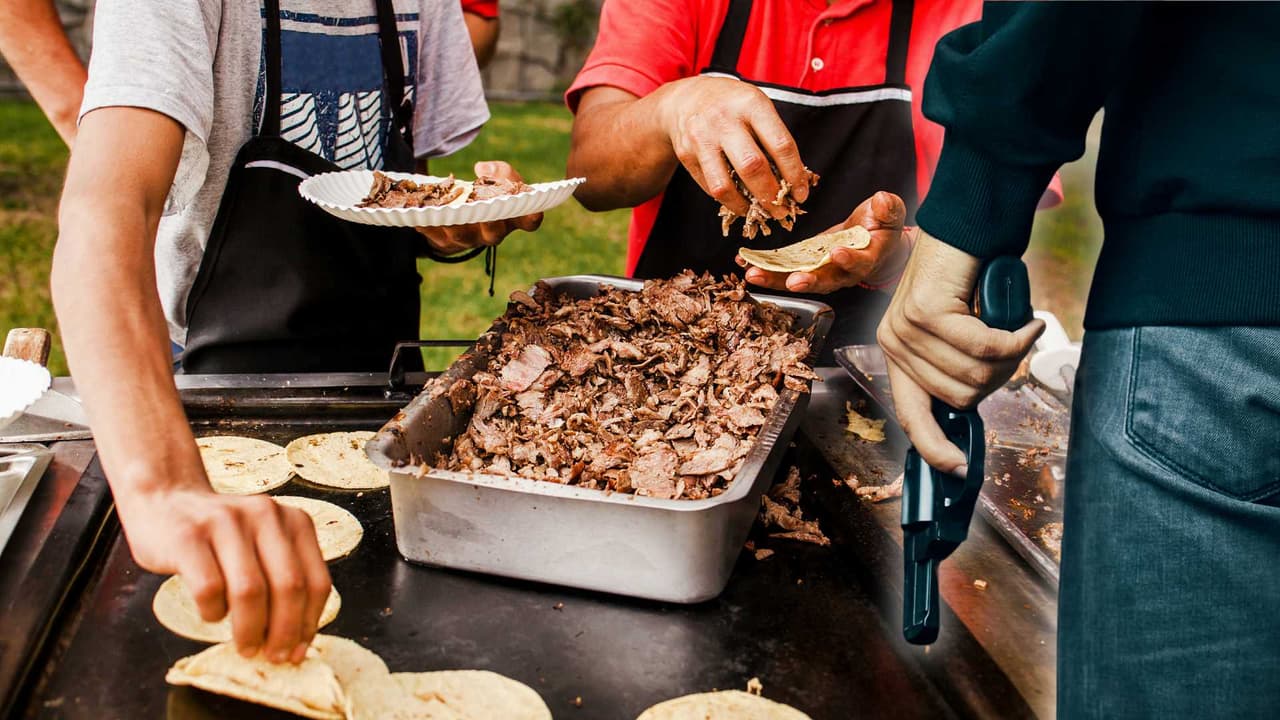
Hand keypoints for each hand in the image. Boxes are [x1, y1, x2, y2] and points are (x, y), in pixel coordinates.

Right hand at [118, 486, 330, 663]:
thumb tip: (296, 642)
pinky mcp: (188, 536)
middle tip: (272, 656)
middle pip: (288, 587)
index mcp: (294, 521)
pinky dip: (213, 612)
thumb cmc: (219, 536)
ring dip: (250, 630)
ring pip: (250, 591)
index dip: (310, 623)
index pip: (316, 581)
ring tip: (245, 646)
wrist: (166, 498)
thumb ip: (282, 578)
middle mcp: (265, 515)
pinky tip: (212, 614)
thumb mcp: (263, 545)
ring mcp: (226, 522)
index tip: (298, 651)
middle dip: (283, 632)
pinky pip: (209, 588)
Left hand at [417, 161, 543, 253]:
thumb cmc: (490, 192)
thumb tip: (481, 170)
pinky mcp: (446, 242)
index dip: (532, 217)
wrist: (463, 211)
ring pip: (462, 235)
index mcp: (513, 218)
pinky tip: (418, 214)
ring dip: (453, 221)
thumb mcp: (501, 176)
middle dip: (488, 222)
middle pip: (494, 233)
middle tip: (482, 208)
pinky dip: (427, 224)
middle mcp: (493, 232)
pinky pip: (436, 236)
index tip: (533, 210)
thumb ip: (500, 171)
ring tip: (443, 209)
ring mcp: (470, 239)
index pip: (530, 221)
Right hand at [655, 76, 811, 217]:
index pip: (780, 145)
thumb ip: (773, 138)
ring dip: (746, 206)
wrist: (686, 98)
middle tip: (782, 210)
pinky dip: (728, 200)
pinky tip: (740, 202)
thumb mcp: (756, 106)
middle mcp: (724, 120)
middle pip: (752, 167)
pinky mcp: (686, 155)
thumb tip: (793, 182)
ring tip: (758, 212)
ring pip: (725, 185)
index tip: (801, 194)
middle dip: (771, 195)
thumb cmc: (732, 105)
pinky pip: (710, 187)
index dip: (794, 175)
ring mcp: (702, 138)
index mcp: (751, 104)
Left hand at [737, 191, 908, 293]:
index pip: (860, 262)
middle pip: (825, 280)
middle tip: (792, 281)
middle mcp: (843, 272)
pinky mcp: (804, 266)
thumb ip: (888, 209)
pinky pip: (783, 271)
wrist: (872, 241)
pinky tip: (745, 263)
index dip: (850, 260)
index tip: (838, 254)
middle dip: (807, 281)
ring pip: (798, 279)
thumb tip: (882, 201)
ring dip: (775, 279)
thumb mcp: (890, 213)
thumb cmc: (882, 225)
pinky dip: (765, 269)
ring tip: (753, 274)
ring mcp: (821, 272)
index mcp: (867, 258)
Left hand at [876, 230, 1044, 474]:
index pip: (910, 417)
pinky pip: (984, 347)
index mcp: (897, 356)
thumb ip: (957, 365)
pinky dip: (1015, 338)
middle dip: (997, 379)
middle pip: (959, 396)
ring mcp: (906, 329)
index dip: (934, 447)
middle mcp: (894, 345)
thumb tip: (974, 405)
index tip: (958, 468)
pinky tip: (1027, 324)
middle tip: (1014, 348)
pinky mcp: (926, 313)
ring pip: (974, 375)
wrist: (966, 228)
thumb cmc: (966, 279)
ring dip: (1009, 357)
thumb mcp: (957, 329)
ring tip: (1018, 330)